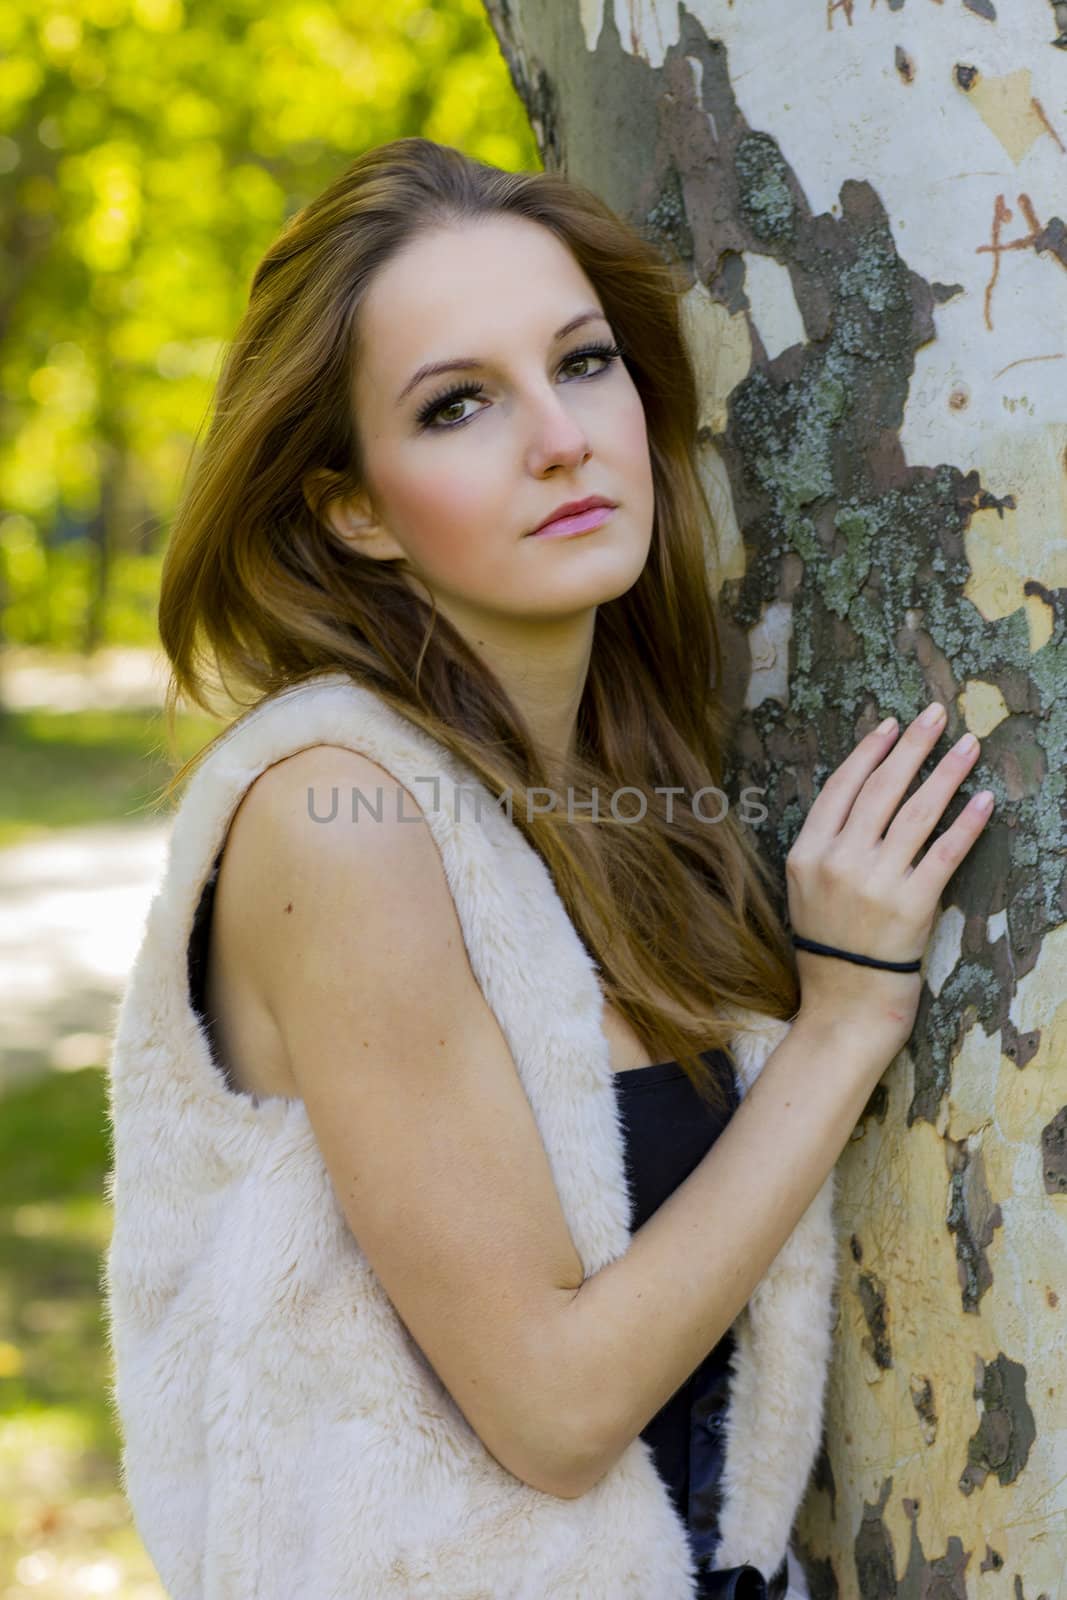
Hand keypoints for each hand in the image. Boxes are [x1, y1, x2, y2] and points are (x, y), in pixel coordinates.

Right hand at [785, 703, 993, 1043]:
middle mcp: (838, 862)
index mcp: (807, 854)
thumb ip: (827, 849)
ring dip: (946, 773)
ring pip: (915, 813)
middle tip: (937, 714)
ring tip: (968, 745)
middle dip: (912, 746)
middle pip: (881, 789)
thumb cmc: (828, 951)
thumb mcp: (806, 892)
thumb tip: (863, 802)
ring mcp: (874, 883)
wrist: (843, 1008)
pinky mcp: (911, 906)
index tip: (893, 725)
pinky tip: (985, 800)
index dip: (869, 751)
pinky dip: (966, 824)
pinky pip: (944, 854)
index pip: (841, 787)